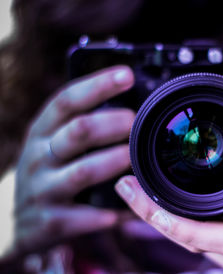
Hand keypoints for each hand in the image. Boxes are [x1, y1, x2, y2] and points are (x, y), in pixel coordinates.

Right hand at [13, 66, 134, 255]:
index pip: (68, 100)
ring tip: (133, 157)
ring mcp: (43, 189)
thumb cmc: (45, 170)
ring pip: (81, 172)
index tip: (126, 75)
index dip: (98, 85)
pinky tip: (126, 212)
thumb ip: (80, 124)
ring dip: (111, 162)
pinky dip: (104, 215)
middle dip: (110, 123)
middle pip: (77, 132)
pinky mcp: (49, 221)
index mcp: (43, 131)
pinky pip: (80, 217)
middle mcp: (41, 156)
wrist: (7, 218)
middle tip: (134, 121)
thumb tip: (129, 105)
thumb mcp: (51, 142)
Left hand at [115, 100, 222, 272]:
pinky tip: (161, 208)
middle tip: (127, 187)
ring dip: (164, 223)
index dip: (182, 226)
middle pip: (198, 244)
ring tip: (136, 194)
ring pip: (196, 248)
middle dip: (156, 218)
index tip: (148, 202)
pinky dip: (180, 228)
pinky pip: (203, 248)